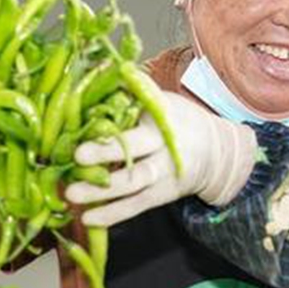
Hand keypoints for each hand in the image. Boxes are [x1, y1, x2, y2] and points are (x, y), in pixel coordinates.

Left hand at [64, 91, 257, 226]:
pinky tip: (87, 217)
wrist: (216, 153)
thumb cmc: (177, 121)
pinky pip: (134, 207)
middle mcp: (164, 145)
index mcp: (162, 116)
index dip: (118, 108)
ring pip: (133, 183)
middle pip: (136, 148)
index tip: (91, 107)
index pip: (140, 110)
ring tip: (72, 193)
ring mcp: (163, 174)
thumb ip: (133, 91)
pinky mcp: (159, 196)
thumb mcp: (161, 101)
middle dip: (108, 151)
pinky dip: (111, 215)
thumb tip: (98, 69)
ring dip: (102, 190)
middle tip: (79, 154)